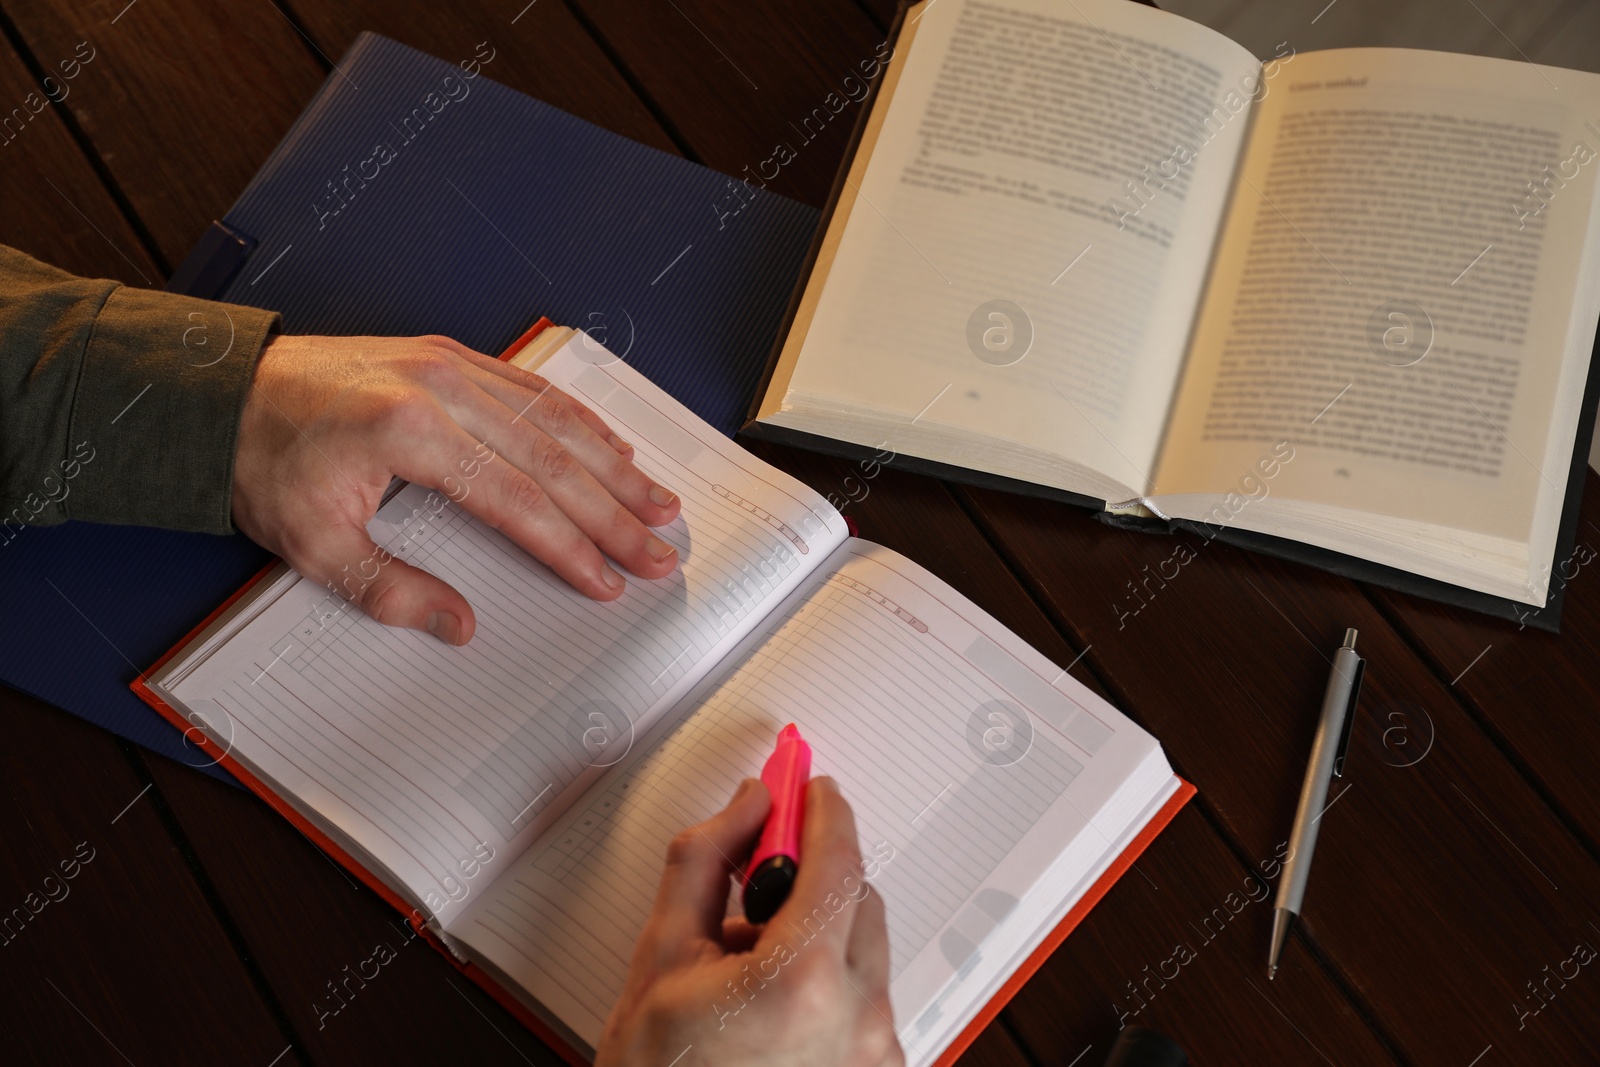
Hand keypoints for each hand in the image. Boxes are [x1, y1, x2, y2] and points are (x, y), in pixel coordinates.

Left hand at [232, 334, 681, 643]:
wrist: (223, 390)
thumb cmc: (265, 458)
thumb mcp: (312, 543)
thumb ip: (388, 589)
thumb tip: (456, 624)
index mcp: (410, 433)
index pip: (517, 500)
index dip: (571, 547)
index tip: (608, 579)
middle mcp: (442, 388)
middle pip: (554, 458)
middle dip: (615, 511)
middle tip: (659, 548)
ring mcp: (451, 364)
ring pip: (556, 417)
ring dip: (614, 463)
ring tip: (658, 500)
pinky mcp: (450, 354)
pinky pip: (534, 386)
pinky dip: (581, 420)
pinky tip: (611, 446)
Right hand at [597, 777, 901, 1066]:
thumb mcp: (662, 955)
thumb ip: (707, 859)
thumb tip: (747, 807)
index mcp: (802, 983)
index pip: (836, 859)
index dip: (820, 810)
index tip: (807, 786)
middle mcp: (856, 1018)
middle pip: (858, 898)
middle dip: (811, 876)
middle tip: (755, 879)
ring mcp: (874, 1053)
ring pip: (865, 946)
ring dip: (819, 933)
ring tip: (748, 969)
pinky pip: (867, 994)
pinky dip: (830, 980)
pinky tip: (772, 1005)